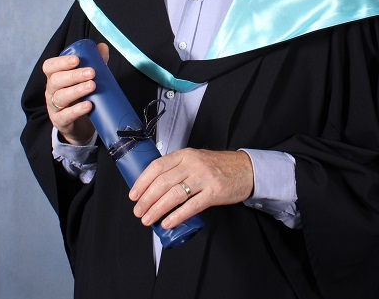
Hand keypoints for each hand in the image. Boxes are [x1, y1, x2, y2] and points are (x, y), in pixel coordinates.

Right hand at [43, 42, 108, 145]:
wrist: (81, 125)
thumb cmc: (82, 95)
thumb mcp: (87, 78)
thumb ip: (95, 61)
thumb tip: (102, 47)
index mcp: (55, 77)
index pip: (50, 66)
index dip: (61, 62)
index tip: (77, 59)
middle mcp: (51, 91)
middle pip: (55, 80)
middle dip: (74, 75)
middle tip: (92, 72)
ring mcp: (54, 107)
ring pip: (60, 96)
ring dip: (77, 90)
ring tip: (92, 86)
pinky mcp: (60, 121)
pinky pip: (65, 115)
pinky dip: (77, 110)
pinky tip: (88, 105)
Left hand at [129, 148, 253, 228]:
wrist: (245, 169)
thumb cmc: (218, 166)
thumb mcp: (195, 159)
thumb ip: (177, 168)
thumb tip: (153, 187)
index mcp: (185, 155)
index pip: (157, 166)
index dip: (142, 181)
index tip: (133, 194)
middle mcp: (193, 164)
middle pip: (163, 182)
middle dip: (146, 199)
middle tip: (138, 211)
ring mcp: (204, 177)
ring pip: (174, 195)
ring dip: (157, 209)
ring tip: (148, 219)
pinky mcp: (214, 192)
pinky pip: (191, 206)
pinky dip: (177, 216)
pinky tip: (168, 223)